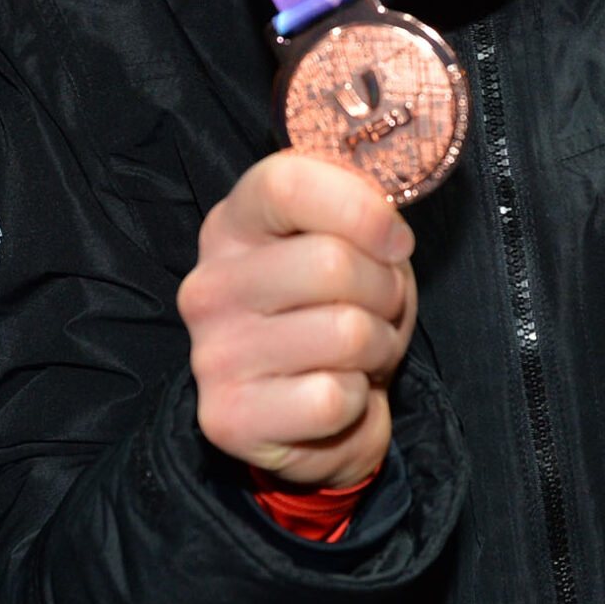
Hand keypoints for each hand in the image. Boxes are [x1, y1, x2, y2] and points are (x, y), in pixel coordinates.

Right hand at [177, 152, 416, 491]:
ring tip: (358, 355)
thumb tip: (386, 230)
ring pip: (345, 333)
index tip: (394, 242)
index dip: (360, 210)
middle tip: (378, 311)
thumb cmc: (333, 312)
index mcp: (233, 226)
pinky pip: (332, 399)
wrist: (313, 414)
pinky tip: (337, 397)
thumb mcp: (350, 246)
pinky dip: (356, 402)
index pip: (285, 185)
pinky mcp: (228, 418)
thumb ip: (358, 215)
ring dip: (378, 348)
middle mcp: (209, 285)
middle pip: (331, 263)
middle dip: (386, 292)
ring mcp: (213, 354)